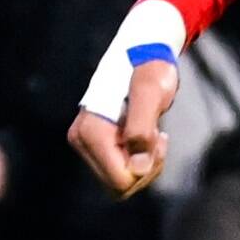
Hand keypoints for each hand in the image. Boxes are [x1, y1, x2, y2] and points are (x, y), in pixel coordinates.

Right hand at [68, 55, 174, 196]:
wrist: (144, 53)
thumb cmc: (149, 69)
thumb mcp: (151, 93)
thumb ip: (142, 129)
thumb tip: (137, 169)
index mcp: (90, 132)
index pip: (120, 181)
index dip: (146, 167)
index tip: (157, 137)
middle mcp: (81, 140)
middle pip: (119, 185)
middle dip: (145, 168)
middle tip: (158, 136)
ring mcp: (86, 144)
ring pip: (120, 181)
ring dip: (145, 163)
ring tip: (154, 134)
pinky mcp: (95, 144)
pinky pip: (120, 170)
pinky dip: (139, 159)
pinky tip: (147, 136)